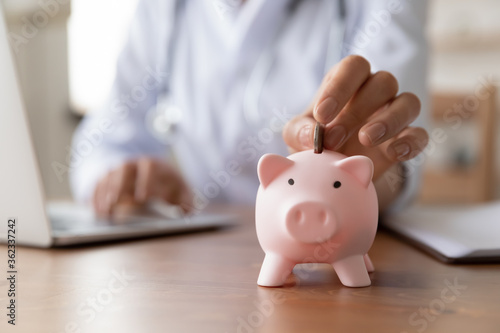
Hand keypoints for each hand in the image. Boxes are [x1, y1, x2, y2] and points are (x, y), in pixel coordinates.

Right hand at [92, 158, 191, 215]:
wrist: (162, 181)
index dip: (146, 180)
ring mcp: (121, 169)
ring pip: (109, 175)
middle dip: (120, 185)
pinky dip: (96, 196)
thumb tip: (184, 213)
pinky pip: (99, 183)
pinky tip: (96, 212)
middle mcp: (137, 163)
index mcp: (158, 165)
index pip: (150, 166)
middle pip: (125, 167)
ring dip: (105, 193)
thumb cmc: (174, 192)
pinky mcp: (109, 178)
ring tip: (104, 212)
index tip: (143, 198)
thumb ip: (186, 203)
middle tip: (116, 202)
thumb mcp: (185, 195)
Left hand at [283, 55, 427, 180]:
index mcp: (347, 82)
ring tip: (366, 140)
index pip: (353, 66)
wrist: (334, 172)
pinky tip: (394, 153)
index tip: (322, 115)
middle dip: (357, 110)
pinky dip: (411, 142)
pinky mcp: (407, 139)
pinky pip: (420, 134)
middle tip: (333, 139)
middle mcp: (376, 92)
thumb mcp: (296, 138)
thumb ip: (299, 132)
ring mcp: (395, 114)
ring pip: (408, 102)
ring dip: (389, 120)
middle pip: (383, 82)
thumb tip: (312, 135)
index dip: (340, 87)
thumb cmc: (315, 143)